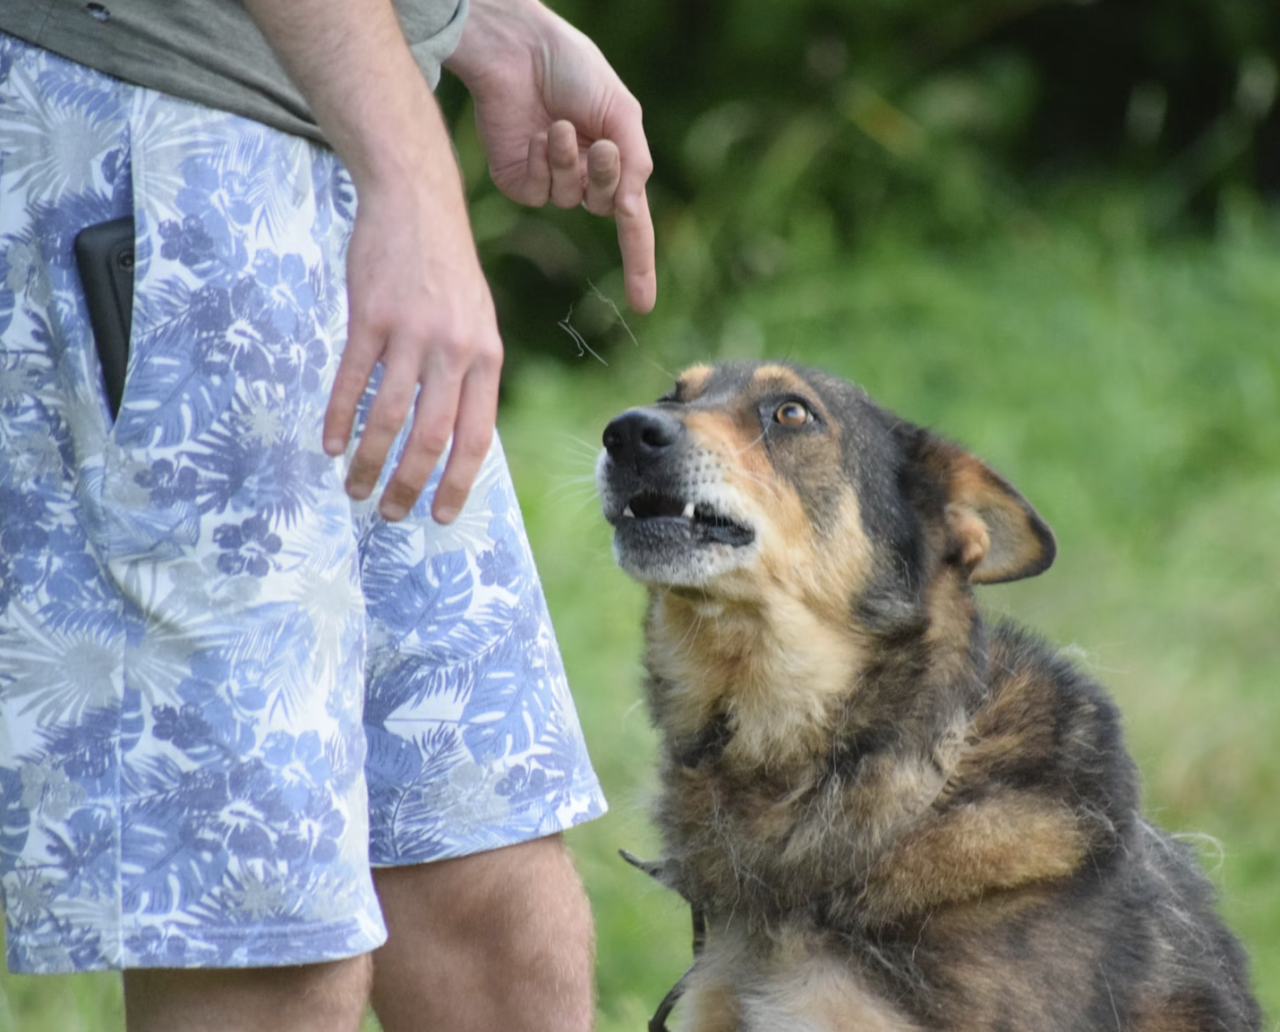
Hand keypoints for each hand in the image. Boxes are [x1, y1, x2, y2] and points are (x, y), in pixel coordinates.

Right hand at [322, 159, 502, 525]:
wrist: (417, 202)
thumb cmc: (446, 273)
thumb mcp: (477, 323)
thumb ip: (470, 377)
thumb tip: (457, 440)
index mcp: (487, 358)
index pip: (475, 437)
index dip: (457, 482)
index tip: (440, 516)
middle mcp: (455, 350)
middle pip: (431, 438)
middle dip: (408, 485)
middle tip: (388, 513)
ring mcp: (412, 332)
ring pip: (389, 417)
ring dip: (368, 462)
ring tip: (353, 488)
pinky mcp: (371, 316)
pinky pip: (353, 380)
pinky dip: (339, 418)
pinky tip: (330, 444)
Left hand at [446, 0, 656, 312]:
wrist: (519, 49)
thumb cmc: (574, 70)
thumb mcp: (622, 112)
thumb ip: (635, 162)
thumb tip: (632, 211)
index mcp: (614, 161)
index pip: (632, 225)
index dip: (640, 265)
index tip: (643, 306)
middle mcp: (583, 177)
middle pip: (607, 208)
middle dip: (608, 177)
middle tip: (602, 144)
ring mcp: (549, 181)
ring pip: (571, 200)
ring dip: (571, 163)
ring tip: (561, 125)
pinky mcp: (517, 180)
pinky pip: (539, 194)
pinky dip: (544, 163)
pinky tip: (536, 134)